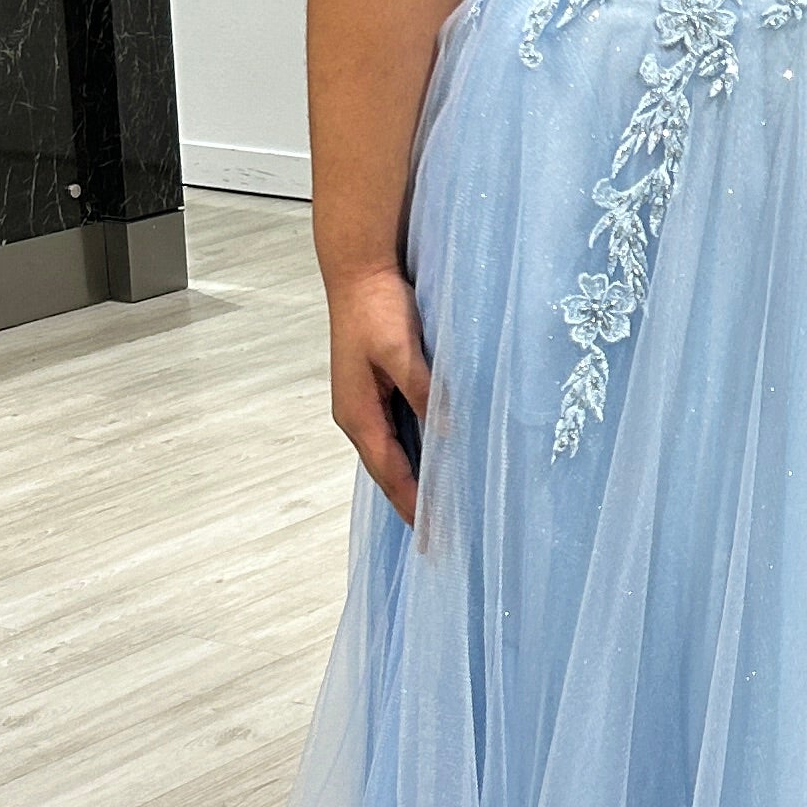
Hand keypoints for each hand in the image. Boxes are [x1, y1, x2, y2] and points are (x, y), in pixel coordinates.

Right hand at [327, 260, 431, 526]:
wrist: (359, 270)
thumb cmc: (376, 308)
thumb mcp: (401, 352)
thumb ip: (423, 392)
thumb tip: (447, 433)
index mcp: (358, 415)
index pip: (392, 473)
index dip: (413, 505)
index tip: (433, 536)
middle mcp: (358, 415)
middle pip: (389, 471)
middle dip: (413, 502)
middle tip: (440, 536)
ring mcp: (365, 402)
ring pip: (394, 452)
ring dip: (415, 479)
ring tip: (441, 507)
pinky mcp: (377, 388)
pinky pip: (399, 431)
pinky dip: (417, 451)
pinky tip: (437, 458)